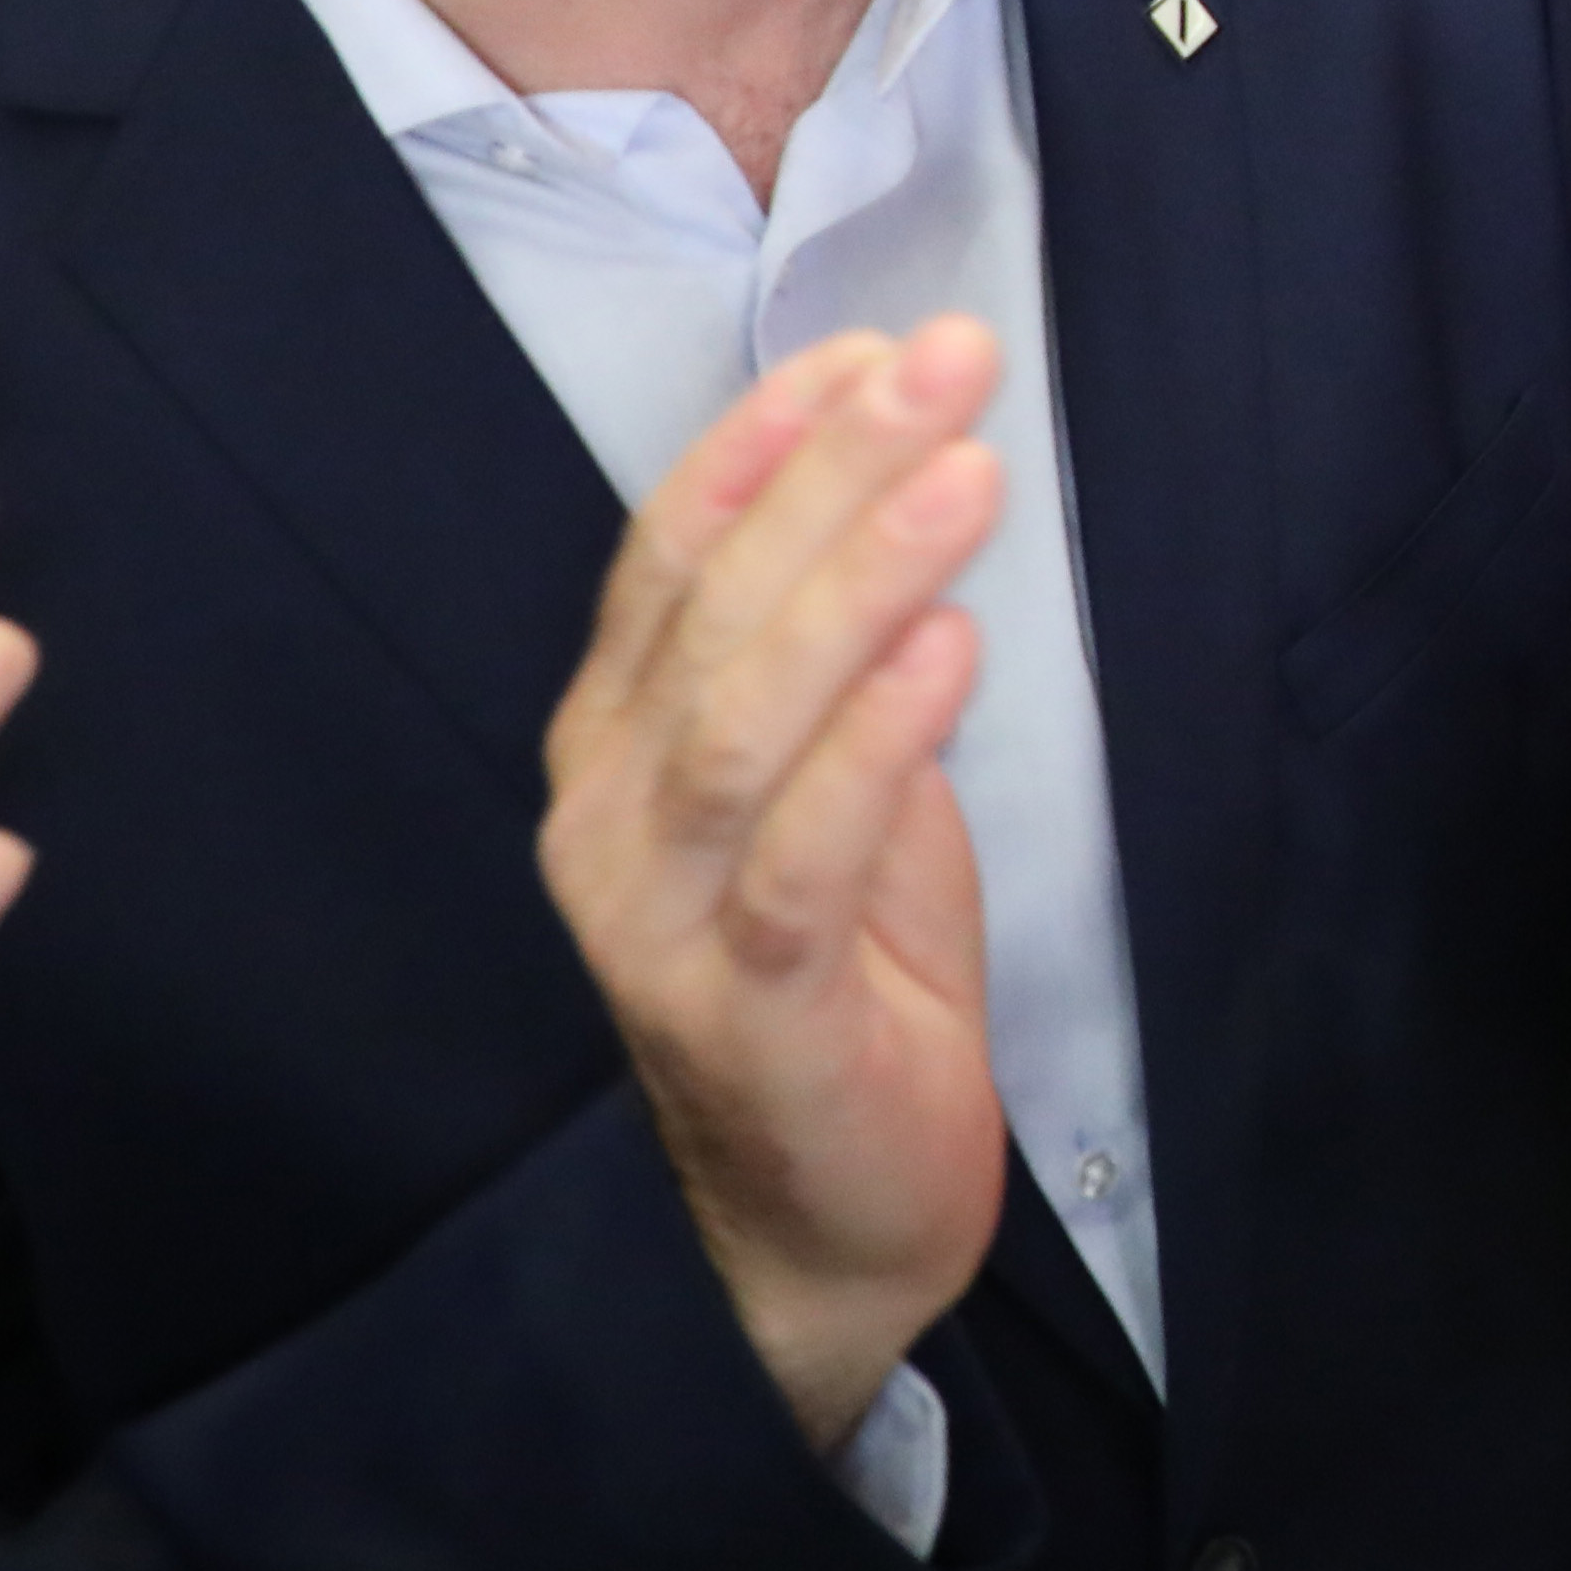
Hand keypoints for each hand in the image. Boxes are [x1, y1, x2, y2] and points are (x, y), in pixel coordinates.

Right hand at [538, 321, 1011, 1457]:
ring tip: (964, 467)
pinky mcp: (738, 1008)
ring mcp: (653, 921)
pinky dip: (877, 740)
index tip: (865, 341)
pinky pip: (801, 854)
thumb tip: (898, 487)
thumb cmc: (850, 992)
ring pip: (743, 716)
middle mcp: (607, 823)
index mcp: (621, 754)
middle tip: (945, 359)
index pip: (671, 564)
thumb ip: (844, 669)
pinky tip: (952, 645)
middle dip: (833, 471)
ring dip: (858, 578)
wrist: (830, 1229)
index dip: (763, 447)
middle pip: (712, 612)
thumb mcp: (849, 796)